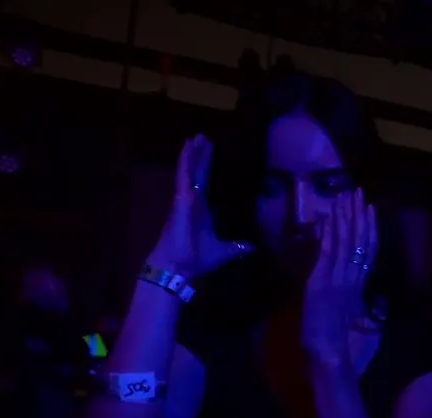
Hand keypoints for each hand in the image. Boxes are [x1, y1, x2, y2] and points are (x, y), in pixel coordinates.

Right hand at [146, 135, 248, 276]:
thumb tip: (252, 247)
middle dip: (201, 156)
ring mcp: (185, 198)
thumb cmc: (196, 260)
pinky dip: (185, 161)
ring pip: (190, 170)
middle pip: (198, 173)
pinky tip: (186, 147)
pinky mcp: (180, 198)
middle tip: (203, 136)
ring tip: (196, 136)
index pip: (205, 183)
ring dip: (193, 153)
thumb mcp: (223, 251)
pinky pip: (183, 175)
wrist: (179, 267)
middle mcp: (192, 201)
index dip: (207, 168)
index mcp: (201, 211)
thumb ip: (237, 247)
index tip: (209, 153)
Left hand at [302, 188, 377, 367]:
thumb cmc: (343, 341)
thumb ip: (358, 297)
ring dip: (344, 217)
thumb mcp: (354, 314)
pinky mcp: (321, 282)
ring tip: (344, 196)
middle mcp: (353, 278)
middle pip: (359, 240)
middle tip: (357, 191)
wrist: (331, 353)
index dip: (371, 228)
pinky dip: (328, 233)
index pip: (369, 250)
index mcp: (361, 285)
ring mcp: (337, 278)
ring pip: (345, 242)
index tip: (370, 208)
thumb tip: (361, 285)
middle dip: (358, 215)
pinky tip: (328, 217)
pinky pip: (327, 252)